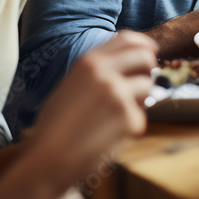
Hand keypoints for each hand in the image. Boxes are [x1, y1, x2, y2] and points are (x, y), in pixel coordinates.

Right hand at [27, 31, 157, 177]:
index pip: (126, 39)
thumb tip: (131, 65)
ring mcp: (117, 94)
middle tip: (143, 85)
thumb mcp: (71, 85)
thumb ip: (98, 72)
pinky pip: (140, 118)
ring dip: (139, 102)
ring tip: (113, 118)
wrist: (48, 159)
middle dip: (149, 71)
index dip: (143, 45)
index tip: (150, 52)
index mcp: (88, 62)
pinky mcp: (128, 117)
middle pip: (145, 57)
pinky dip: (129, 129)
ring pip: (147, 88)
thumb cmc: (56, 127)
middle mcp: (104, 73)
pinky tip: (107, 137)